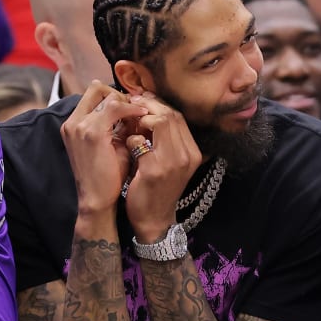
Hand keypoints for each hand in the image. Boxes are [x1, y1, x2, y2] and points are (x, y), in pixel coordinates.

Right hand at [62, 82, 146, 214]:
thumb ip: (119, 127)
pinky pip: (115, 107)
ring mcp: (79, 125)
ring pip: (107, 95)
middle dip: (121, 95)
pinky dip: (132, 109)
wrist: (97, 201)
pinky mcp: (91, 132)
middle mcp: (72, 121)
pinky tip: (144, 117)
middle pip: (97, 88)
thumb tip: (137, 113)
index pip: (93, 95)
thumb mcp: (111, 146)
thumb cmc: (107, 178)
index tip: (135, 107)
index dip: (116, 97)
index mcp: (74, 125)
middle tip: (140, 107)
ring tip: (144, 113)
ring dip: (128, 102)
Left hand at [123, 96, 202, 242]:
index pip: (178, 115)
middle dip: (148, 106)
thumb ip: (165, 139)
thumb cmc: (156, 188)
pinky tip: (127, 146)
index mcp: (193, 152)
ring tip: (130, 126)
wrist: (153, 219)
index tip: (141, 101)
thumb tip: (147, 106)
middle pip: (170, 115)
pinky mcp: (155, 170)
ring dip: (140, 120)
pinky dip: (130, 139)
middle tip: (131, 105)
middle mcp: (188, 155)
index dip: (158, 104)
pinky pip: (139, 140)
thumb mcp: (169, 162)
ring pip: (159, 122)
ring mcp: (173, 162)